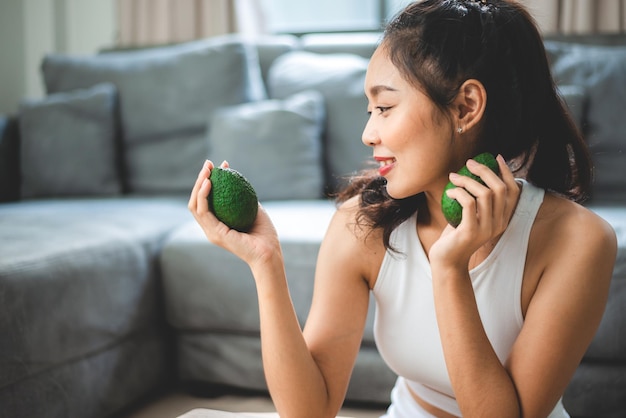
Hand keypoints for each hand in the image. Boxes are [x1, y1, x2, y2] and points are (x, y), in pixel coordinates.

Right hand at [188, 160, 281, 270]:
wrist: (269, 253)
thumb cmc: (265, 234)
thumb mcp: (253, 209)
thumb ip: (243, 197)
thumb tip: (238, 179)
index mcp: (217, 223)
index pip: (206, 200)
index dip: (209, 181)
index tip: (219, 166)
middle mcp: (210, 228)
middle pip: (197, 201)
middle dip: (200, 179)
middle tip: (209, 164)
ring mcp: (211, 231)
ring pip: (195, 205)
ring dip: (198, 185)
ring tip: (207, 170)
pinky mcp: (214, 233)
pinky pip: (204, 211)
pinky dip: (203, 195)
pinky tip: (209, 182)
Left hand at [429, 154, 520, 269]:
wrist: (447, 260)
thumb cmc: (455, 235)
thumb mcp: (470, 215)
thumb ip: (476, 200)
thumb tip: (472, 174)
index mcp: (503, 219)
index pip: (513, 191)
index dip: (507, 172)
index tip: (496, 158)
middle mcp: (499, 223)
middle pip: (500, 188)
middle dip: (485, 170)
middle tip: (468, 163)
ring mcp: (487, 228)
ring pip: (484, 193)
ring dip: (467, 180)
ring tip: (453, 177)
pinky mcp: (471, 231)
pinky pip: (469, 203)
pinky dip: (458, 192)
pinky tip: (449, 192)